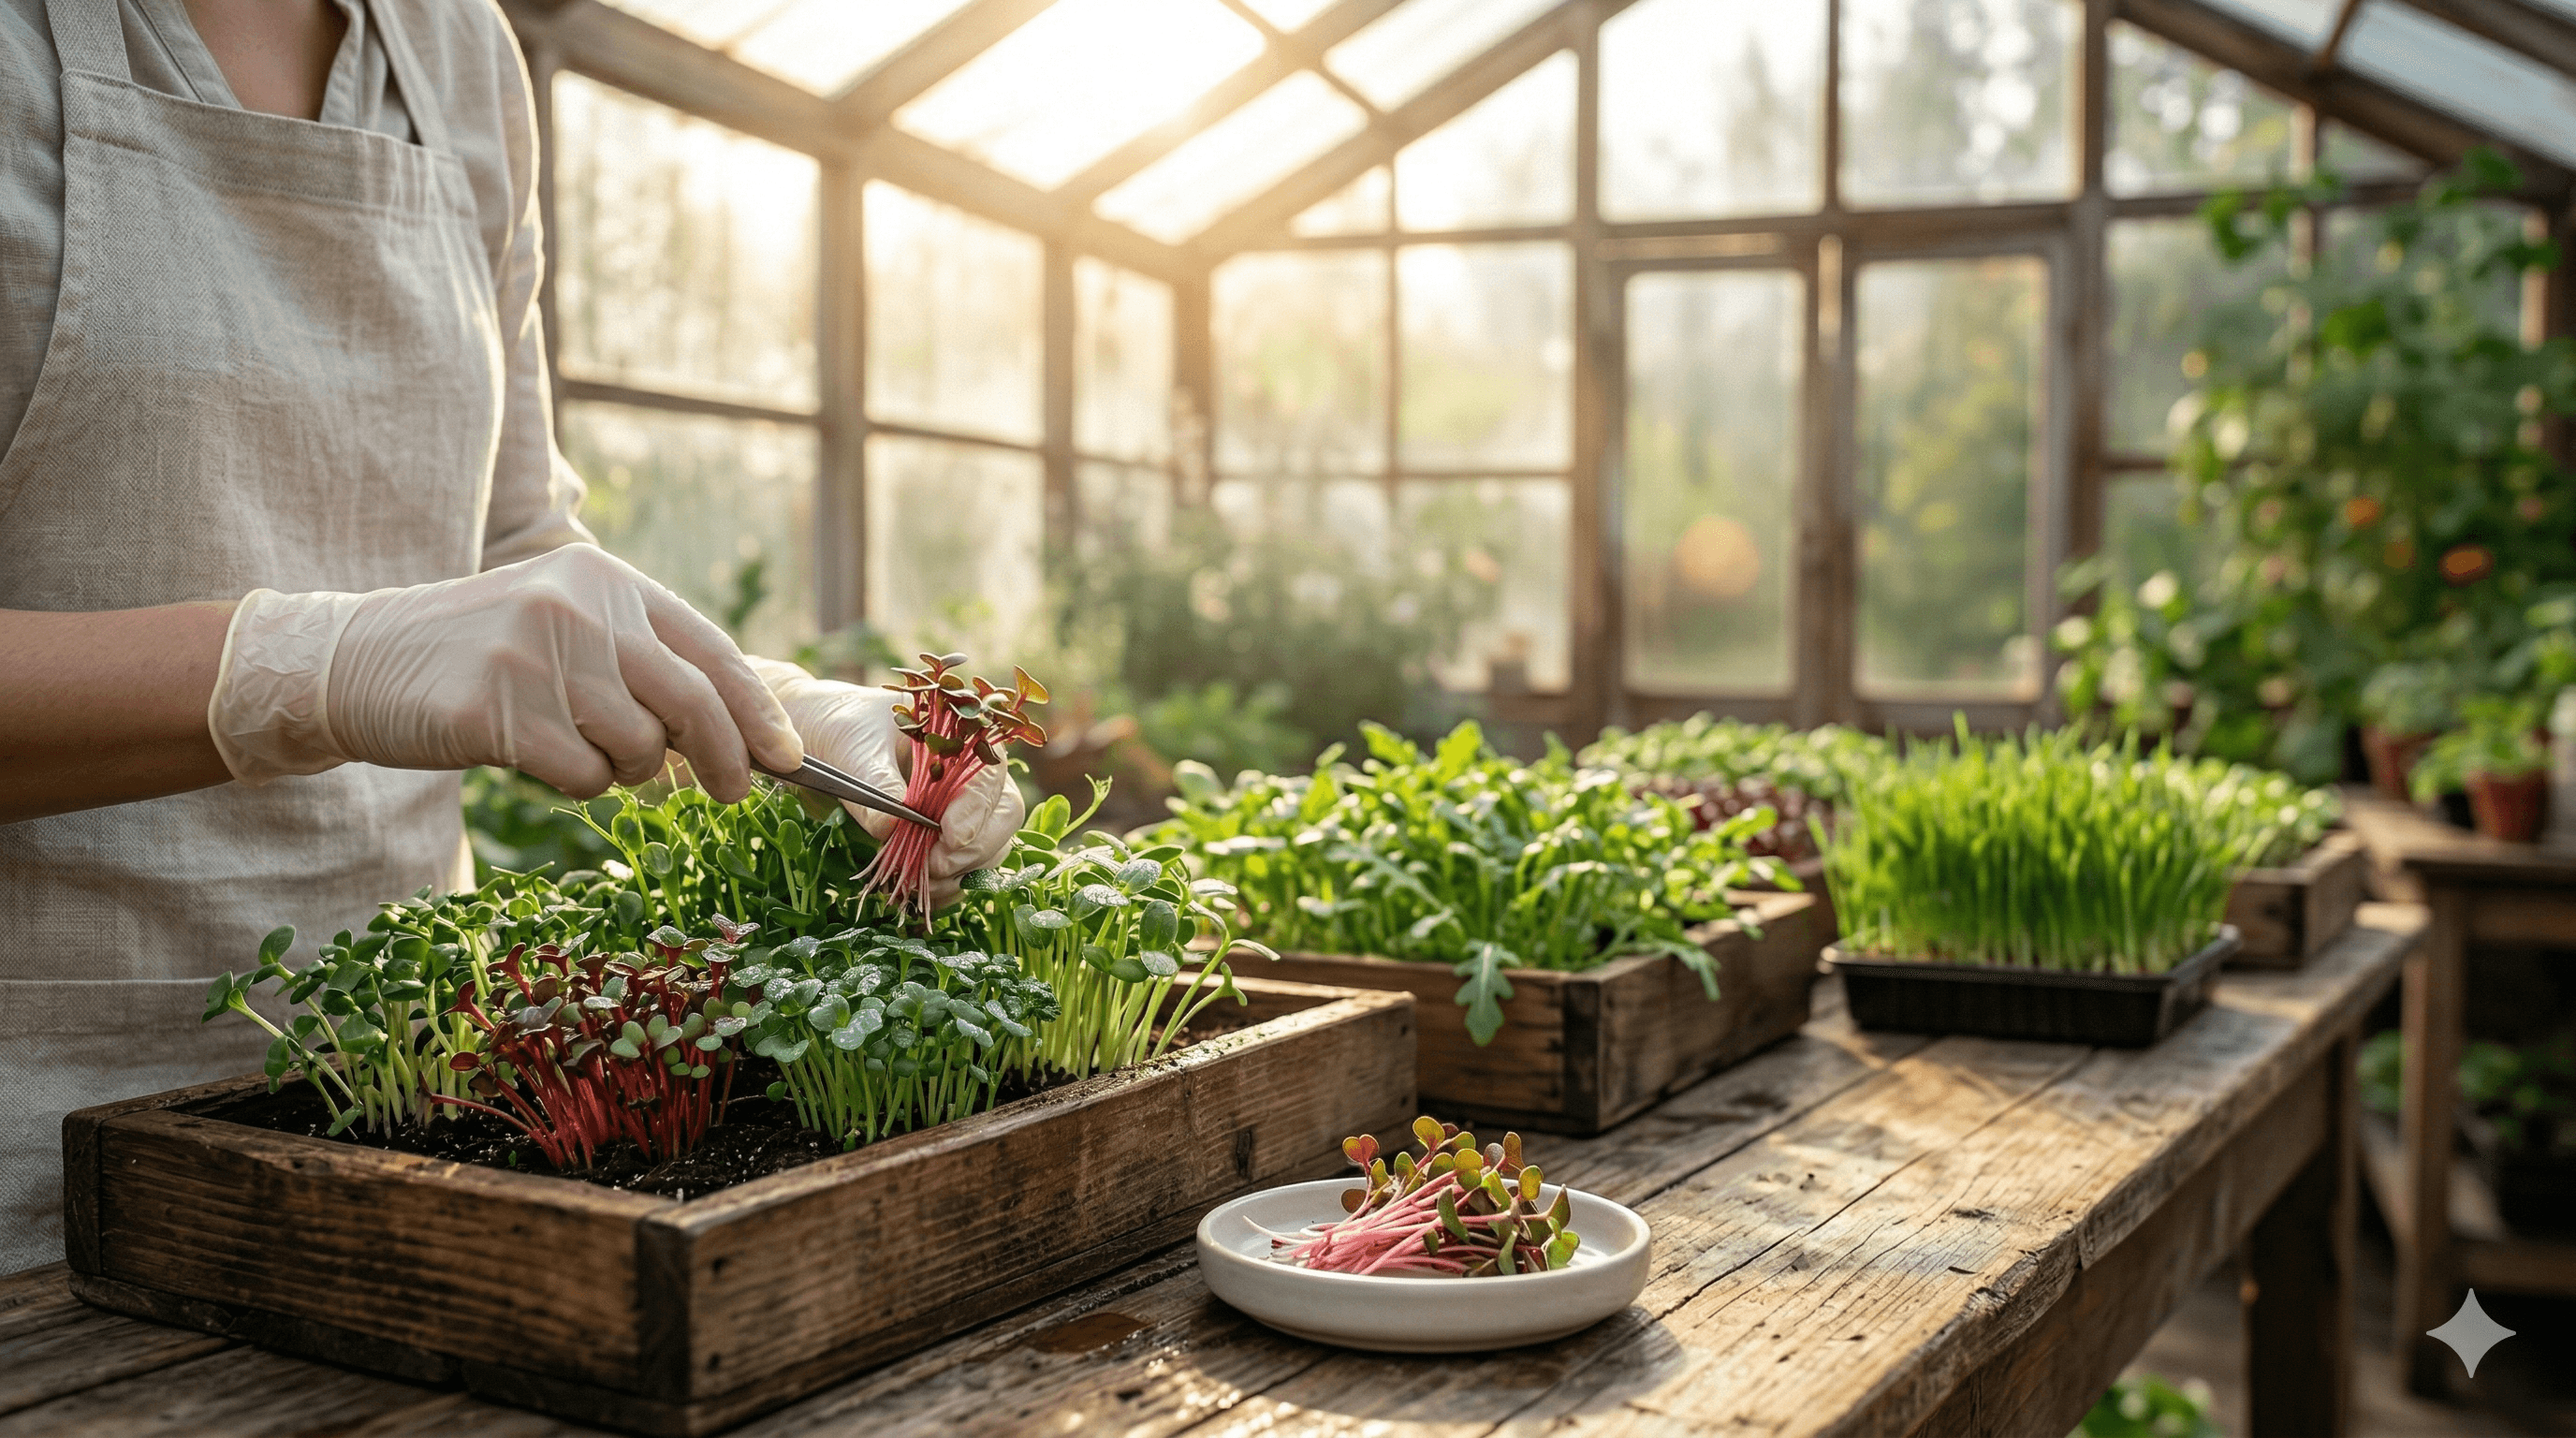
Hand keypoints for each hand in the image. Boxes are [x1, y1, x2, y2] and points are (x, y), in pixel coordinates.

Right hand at [209, 545, 802, 799]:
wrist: (357, 659)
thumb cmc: (482, 656)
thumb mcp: (567, 628)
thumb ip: (642, 663)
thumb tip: (739, 733)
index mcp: (606, 580)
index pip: (709, 650)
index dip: (757, 710)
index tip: (787, 757)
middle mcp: (578, 607)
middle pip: (692, 701)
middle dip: (724, 757)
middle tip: (731, 792)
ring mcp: (535, 654)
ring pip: (637, 745)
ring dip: (624, 768)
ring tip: (581, 748)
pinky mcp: (496, 709)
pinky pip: (582, 773)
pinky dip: (576, 781)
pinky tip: (538, 757)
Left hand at [750, 658, 1024, 906]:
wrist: (816, 739)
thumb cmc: (840, 727)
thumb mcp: (853, 749)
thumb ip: (875, 784)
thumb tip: (890, 827)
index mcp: (960, 735)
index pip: (990, 775)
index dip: (977, 809)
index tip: (949, 837)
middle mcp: (970, 772)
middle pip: (1002, 815)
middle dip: (974, 848)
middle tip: (933, 867)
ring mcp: (959, 807)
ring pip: (988, 847)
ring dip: (960, 872)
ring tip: (917, 883)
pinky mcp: (941, 837)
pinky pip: (961, 868)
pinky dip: (945, 886)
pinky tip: (915, 892)